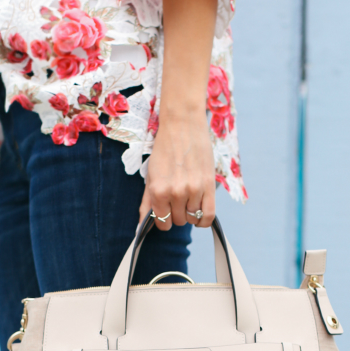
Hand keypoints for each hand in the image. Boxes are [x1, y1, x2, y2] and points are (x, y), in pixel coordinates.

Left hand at [138, 109, 215, 230]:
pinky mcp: (209, 186)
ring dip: (190, 212)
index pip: (163, 223)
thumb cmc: (164, 149)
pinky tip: (199, 215)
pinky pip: (208, 216)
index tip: (166, 211)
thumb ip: (147, 202)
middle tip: (177, 198)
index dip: (164, 219)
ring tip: (188, 196)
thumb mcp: (150, 176)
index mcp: (158, 191)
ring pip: (192, 218)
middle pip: (178, 221)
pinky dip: (203, 221)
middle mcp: (176, 192)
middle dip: (177, 213)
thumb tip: (140, 226)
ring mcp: (194, 190)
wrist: (182, 124)